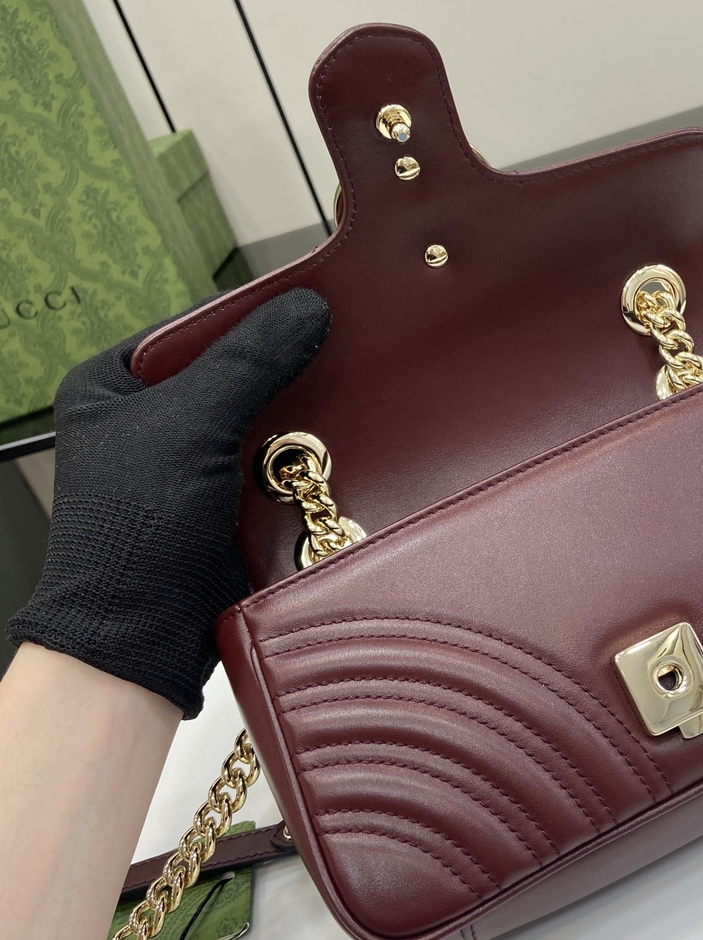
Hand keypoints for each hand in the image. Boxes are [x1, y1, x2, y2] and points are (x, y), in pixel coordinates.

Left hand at [7, 287, 329, 716]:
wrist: (144, 637)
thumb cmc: (135, 528)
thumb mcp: (190, 425)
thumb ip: (250, 363)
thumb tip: (309, 308)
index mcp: (112, 384)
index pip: (193, 328)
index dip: (253, 315)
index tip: (314, 301)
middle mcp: (149, 419)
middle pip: (233, 371)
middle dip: (285, 367)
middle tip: (344, 344)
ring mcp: (189, 462)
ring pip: (259, 417)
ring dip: (301, 414)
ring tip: (353, 391)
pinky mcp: (225, 500)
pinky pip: (273, 461)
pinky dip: (304, 455)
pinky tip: (341, 443)